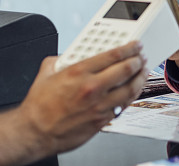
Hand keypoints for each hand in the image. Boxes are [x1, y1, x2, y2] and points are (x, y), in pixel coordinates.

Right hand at [16, 42, 147, 154]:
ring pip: (130, 89)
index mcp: (79, 72)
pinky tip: (133, 92)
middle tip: (141, 57)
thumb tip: (66, 55)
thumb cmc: (39, 107)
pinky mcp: (101, 121)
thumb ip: (59, 60)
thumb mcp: (46, 73)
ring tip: (143, 72)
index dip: (129, 48)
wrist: (34, 132)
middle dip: (138, 61)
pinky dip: (131, 97)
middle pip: (126, 69)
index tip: (135, 46)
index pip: (113, 55)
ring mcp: (98, 106)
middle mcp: (91, 88)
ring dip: (140, 79)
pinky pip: (123, 106)